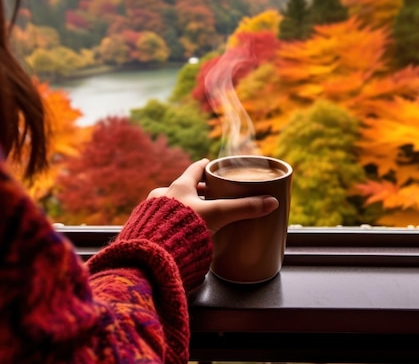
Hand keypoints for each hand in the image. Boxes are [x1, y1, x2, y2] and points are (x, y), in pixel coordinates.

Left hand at [148, 159, 278, 234]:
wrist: (153, 253)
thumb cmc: (182, 227)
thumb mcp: (218, 214)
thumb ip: (244, 208)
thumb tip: (270, 202)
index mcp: (179, 187)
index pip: (195, 170)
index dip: (205, 166)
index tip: (212, 164)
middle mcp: (163, 197)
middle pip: (184, 188)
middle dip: (198, 192)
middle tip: (212, 195)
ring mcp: (152, 214)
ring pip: (171, 205)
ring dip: (185, 209)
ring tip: (199, 217)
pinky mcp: (148, 232)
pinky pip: (162, 223)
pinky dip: (174, 225)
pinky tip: (181, 234)